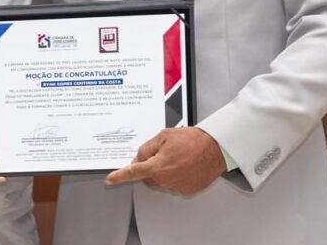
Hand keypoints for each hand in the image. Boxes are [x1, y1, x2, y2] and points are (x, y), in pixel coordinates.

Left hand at [105, 127, 225, 195]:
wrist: (216, 148)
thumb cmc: (194, 140)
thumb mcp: (164, 136)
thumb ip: (147, 148)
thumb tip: (139, 158)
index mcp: (157, 166)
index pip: (132, 172)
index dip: (119, 176)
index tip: (110, 179)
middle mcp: (165, 180)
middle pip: (147, 175)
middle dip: (150, 165)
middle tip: (163, 152)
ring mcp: (176, 187)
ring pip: (160, 180)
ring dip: (163, 170)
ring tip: (178, 156)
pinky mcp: (186, 190)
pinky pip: (173, 183)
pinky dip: (175, 175)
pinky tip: (184, 164)